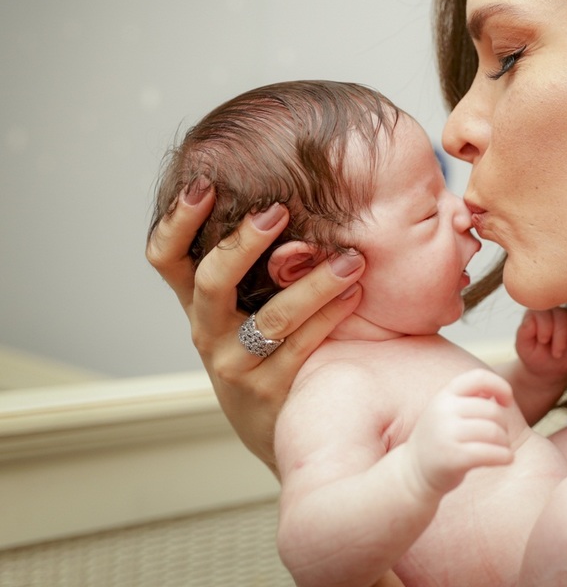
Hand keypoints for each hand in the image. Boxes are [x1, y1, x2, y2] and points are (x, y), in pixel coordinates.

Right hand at [145, 181, 364, 470]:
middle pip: (211, 281)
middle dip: (243, 244)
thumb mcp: (249, 305)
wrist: (281, 428)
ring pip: (271, 319)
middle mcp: (208, 331)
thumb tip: (295, 187)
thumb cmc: (271, 346)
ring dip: (314, 284)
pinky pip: (302, 348)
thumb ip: (261, 260)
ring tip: (351, 259)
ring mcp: (235, 365)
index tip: (204, 182)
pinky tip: (356, 294)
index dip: (176, 220)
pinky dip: (331, 317)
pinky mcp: (270, 392)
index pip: (166, 257)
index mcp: (197, 302)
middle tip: (279, 210)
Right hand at [407, 369, 515, 495]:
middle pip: (492, 411)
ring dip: (505, 442)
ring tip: (502, 449)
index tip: (506, 402)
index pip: (479, 378)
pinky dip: (505, 456)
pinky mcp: (453, 458)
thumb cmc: (441, 439)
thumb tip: (503, 393)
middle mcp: (443, 410)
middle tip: (501, 437)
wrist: (412, 472)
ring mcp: (446, 434)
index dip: (500, 386)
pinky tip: (507, 459)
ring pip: (494, 432)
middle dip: (504, 425)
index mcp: (444, 395)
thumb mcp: (448, 411)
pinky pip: (490, 453)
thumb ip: (470, 399)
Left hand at [515, 305, 566, 382]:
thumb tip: (531, 319)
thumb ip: (524, 332)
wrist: (549, 368)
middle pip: (562, 314)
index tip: (544, 342)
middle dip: (562, 336)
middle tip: (556, 354)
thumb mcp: (524, 347)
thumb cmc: (534, 355)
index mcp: (536, 313)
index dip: (546, 329)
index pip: (544, 313)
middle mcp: (553, 310)